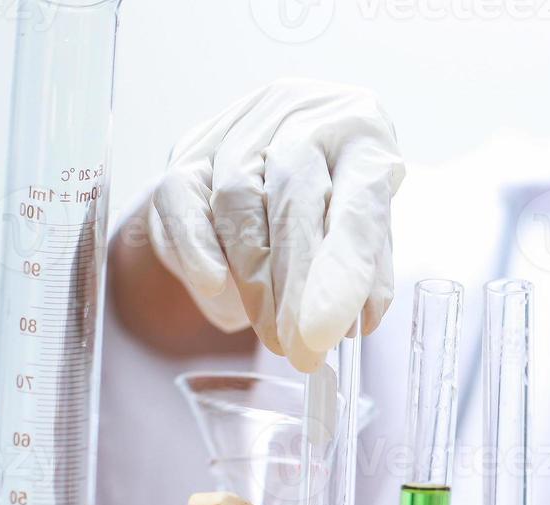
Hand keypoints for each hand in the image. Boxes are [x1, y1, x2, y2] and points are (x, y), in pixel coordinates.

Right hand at [148, 78, 404, 372]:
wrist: (284, 159)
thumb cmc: (338, 204)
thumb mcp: (369, 235)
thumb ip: (366, 273)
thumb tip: (355, 321)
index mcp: (364, 133)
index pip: (359, 199)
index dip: (343, 269)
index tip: (328, 330)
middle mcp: (304, 112)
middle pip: (293, 197)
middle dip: (293, 286)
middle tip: (298, 347)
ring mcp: (244, 123)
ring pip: (236, 198)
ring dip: (252, 279)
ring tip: (272, 334)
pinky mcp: (192, 145)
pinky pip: (180, 194)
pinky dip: (195, 247)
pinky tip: (214, 287)